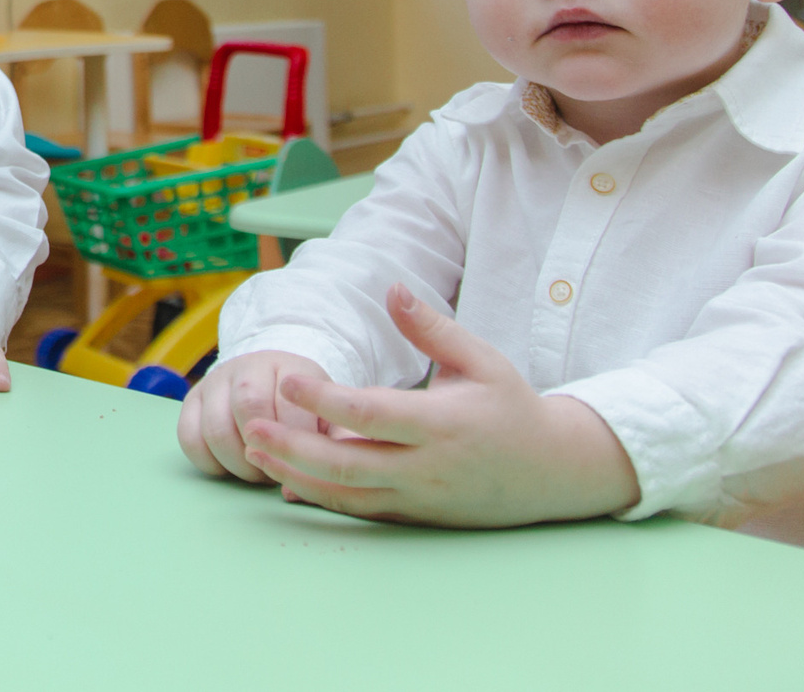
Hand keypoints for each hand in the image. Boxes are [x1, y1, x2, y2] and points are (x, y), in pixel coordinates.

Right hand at [178, 349, 332, 482]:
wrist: (271, 378)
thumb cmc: (306, 408)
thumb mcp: (330, 416)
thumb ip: (336, 442)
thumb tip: (302, 486)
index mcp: (289, 367)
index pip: (288, 406)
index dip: (295, 443)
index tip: (303, 464)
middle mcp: (247, 366)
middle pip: (247, 408)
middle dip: (263, 452)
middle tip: (277, 470)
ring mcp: (215, 382)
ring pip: (215, 428)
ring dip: (237, 463)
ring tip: (257, 472)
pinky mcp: (192, 400)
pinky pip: (188, 437)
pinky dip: (209, 462)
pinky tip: (230, 467)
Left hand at [239, 283, 641, 526]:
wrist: (553, 472)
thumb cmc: (512, 406)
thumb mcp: (481, 359)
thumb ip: (432, 327)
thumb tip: (392, 288)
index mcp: (442, 423)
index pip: (372, 413)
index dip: (327, 399)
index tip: (290, 379)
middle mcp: (427, 466)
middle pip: (349, 462)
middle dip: (294, 446)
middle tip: (250, 426)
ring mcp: (421, 496)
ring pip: (349, 493)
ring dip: (298, 475)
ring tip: (254, 451)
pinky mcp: (417, 516)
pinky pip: (362, 510)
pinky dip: (323, 498)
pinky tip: (287, 482)